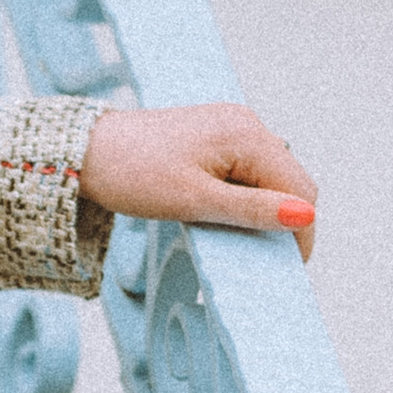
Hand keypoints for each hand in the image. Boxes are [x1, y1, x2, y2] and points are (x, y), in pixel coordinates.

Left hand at [79, 104, 316, 259]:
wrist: (87, 151)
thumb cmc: (133, 174)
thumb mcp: (195, 201)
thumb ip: (253, 210)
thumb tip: (306, 217)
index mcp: (247, 135)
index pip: (301, 189)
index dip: (300, 231)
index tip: (287, 269)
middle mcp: (247, 124)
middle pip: (291, 180)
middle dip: (283, 218)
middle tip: (256, 254)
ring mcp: (232, 126)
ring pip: (270, 176)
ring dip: (261, 207)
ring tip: (230, 232)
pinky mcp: (216, 134)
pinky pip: (247, 169)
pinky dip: (243, 194)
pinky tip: (218, 211)